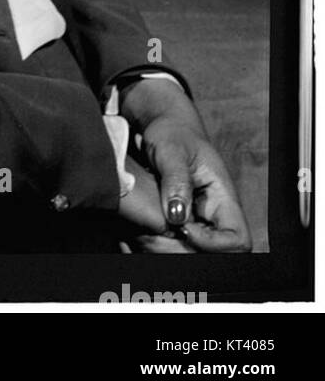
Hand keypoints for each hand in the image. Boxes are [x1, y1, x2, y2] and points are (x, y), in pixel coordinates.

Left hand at [121, 79, 251, 252]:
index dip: (215, 244)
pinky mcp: (180, 220)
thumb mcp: (171, 150)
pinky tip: (142, 231)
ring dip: (169, 248)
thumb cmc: (171, 132)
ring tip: (145, 233)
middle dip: (185, 250)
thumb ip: (176, 179)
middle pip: (217, 253)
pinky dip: (159, 242)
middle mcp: (214, 214)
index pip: (238, 239)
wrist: (160, 126)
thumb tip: (177, 216)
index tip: (183, 229)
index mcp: (223, 198)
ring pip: (193, 251)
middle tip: (154, 236)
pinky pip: (175, 242)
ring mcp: (198, 220)